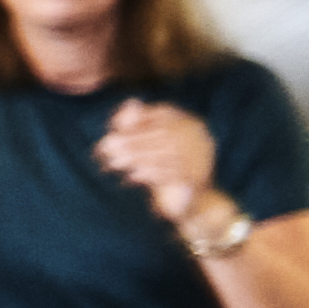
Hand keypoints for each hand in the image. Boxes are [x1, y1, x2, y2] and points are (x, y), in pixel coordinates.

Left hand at [97, 98, 222, 223]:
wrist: (185, 205)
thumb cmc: (161, 171)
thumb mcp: (146, 148)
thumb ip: (137, 126)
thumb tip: (130, 102)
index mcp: (190, 125)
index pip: (166, 112)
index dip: (139, 117)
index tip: (114, 124)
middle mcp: (200, 138)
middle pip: (164, 133)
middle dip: (132, 139)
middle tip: (106, 146)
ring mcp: (202, 158)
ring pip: (167, 152)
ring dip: (136, 157)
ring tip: (113, 162)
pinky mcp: (197, 179)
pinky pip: (174, 173)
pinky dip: (150, 173)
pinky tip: (131, 176)